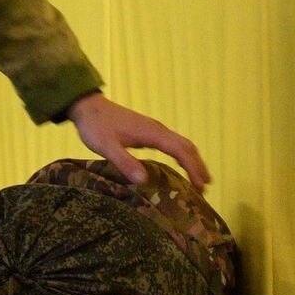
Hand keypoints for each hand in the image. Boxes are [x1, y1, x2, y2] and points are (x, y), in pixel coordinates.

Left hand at [66, 92, 210, 192]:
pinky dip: (182, 157)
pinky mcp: (149, 132)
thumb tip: (143, 180)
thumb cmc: (95, 126)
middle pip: (187, 146)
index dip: (193, 167)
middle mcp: (158, 130)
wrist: (88, 107)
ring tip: (200, 180)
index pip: (180, 150)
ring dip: (193, 161)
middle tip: (206, 187)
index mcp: (152, 133)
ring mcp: (155, 130)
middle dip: (198, 166)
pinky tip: (181, 167)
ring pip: (182, 144)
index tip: (201, 185)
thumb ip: (124, 162)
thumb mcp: (106, 146)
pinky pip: (173, 144)